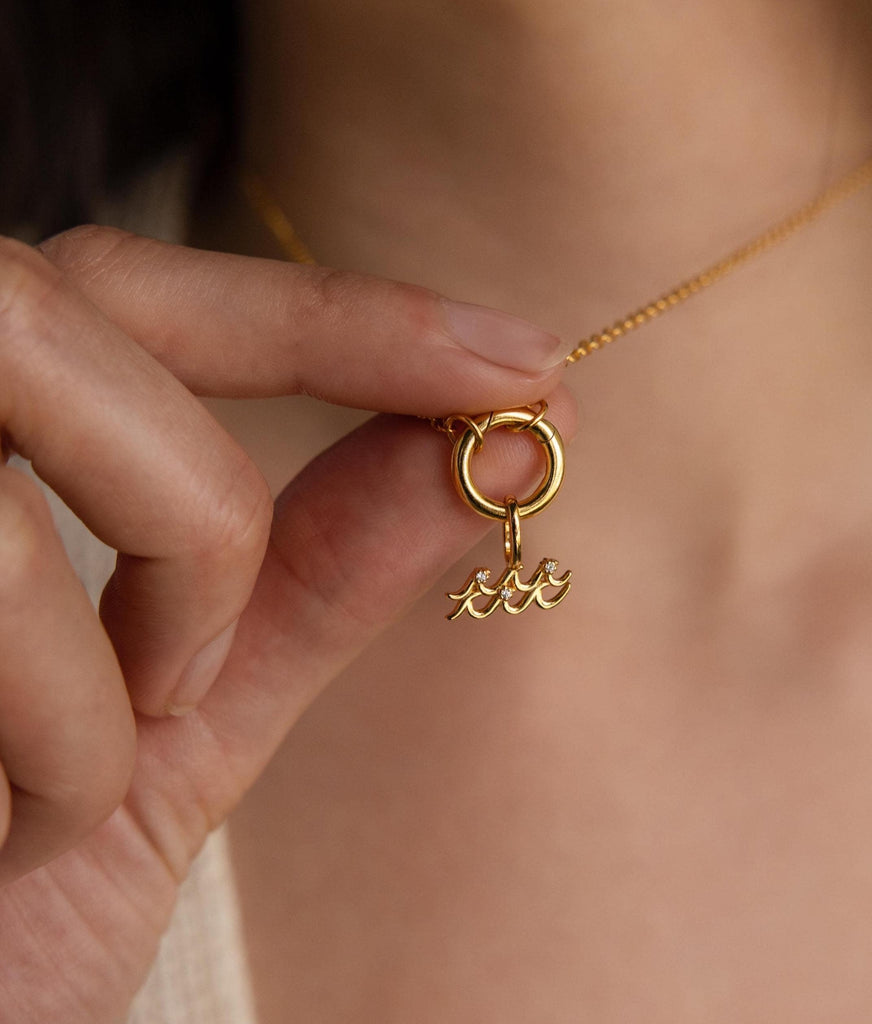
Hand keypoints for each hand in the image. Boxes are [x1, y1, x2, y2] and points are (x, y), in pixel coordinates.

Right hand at [0, 226, 572, 1022]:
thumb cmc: (28, 871)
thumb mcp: (193, 713)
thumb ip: (329, 571)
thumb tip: (508, 451)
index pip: (154, 294)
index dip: (345, 313)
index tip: (525, 360)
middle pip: (77, 306)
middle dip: (208, 501)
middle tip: (213, 669)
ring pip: (35, 462)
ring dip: (132, 648)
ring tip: (90, 776)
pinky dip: (62, 756)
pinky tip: (3, 831)